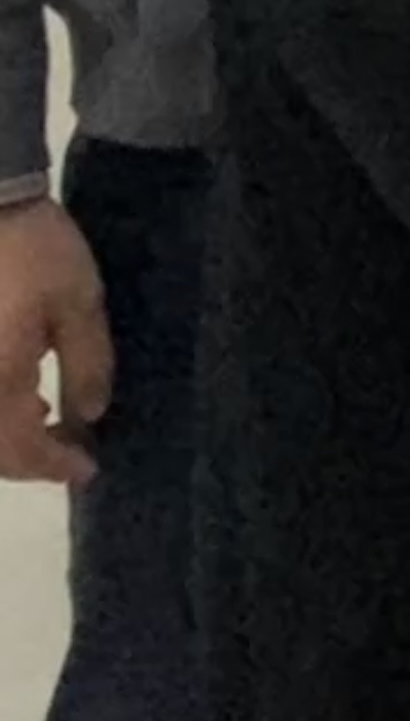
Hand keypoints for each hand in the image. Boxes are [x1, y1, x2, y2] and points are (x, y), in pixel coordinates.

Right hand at [0, 200, 106, 487]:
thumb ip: (89, 364)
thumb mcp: (81, 302)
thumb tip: (90, 416)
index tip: (87, 469)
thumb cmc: (36, 251)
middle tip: (68, 453)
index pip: (20, 452)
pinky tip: (20, 395)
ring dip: (5, 441)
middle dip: (26, 460)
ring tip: (48, 422)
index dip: (53, 467)